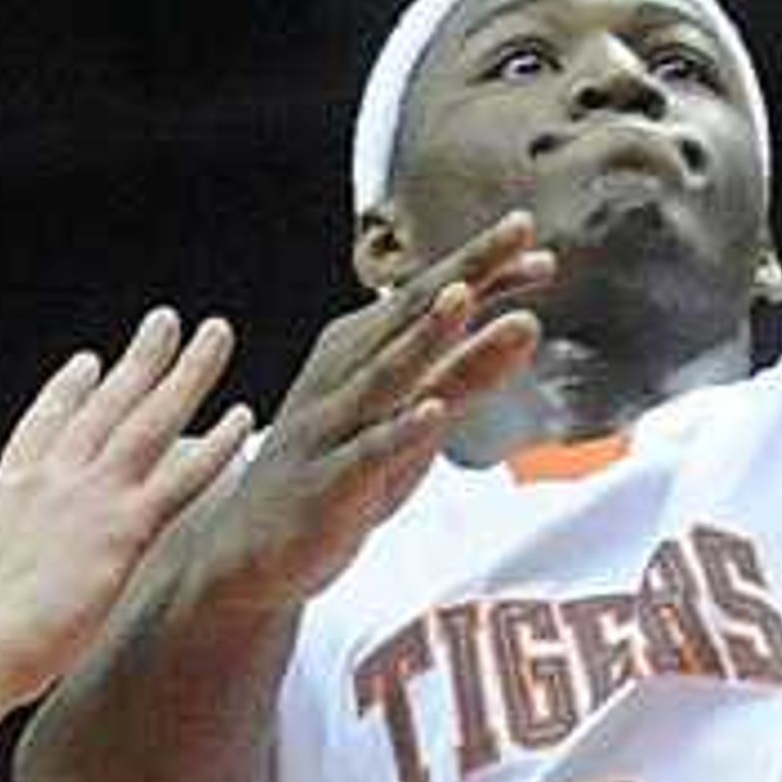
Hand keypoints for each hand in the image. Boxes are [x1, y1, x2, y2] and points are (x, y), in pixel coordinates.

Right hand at [0, 311, 250, 706]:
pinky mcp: (122, 530)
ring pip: (150, 420)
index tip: (90, 361)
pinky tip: (243, 419)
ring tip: (216, 335)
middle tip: (165, 323)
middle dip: (138, 360)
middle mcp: (48, 478)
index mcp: (4, 493)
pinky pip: (182, 478)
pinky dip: (216, 445)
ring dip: (187, 374)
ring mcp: (88, 497)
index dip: (67, 390)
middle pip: (104, 403)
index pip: (41, 425)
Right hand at [216, 227, 557, 606]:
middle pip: (409, 315)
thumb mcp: (413, 420)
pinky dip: (399, 431)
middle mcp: (342, 377)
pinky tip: (431, 410)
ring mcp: (331, 429)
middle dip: (464, 271)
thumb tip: (528, 322)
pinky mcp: (327, 485)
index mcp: (359, 352)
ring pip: (385, 374)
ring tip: (465, 295)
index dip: (482, 268)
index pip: (428, 298)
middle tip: (517, 227)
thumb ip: (466, 374)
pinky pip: (367, 454)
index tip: (533, 238)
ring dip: (426, 335)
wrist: (248, 554)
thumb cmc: (336, 475)